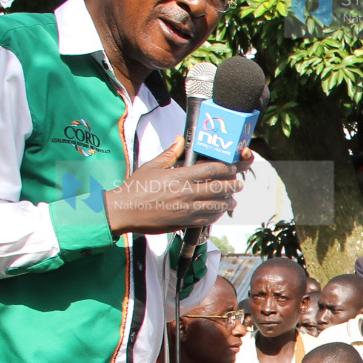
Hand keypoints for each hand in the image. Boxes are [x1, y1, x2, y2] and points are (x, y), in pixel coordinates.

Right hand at [102, 141, 249, 234]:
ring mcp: (187, 209)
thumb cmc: (135, 188)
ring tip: (232, 199)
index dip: (227, 167)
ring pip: (217, 206)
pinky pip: (207, 219)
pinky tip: (218, 212)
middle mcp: (186, 193)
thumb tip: (180, 139)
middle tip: (238, 183)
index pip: (212, 169)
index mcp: (180, 176)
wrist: (124, 211)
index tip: (233, 166)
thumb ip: (170, 153)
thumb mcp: (152, 166)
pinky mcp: (184, 223)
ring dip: (228, 202)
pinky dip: (216, 215)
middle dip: (233, 185)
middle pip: (220, 188)